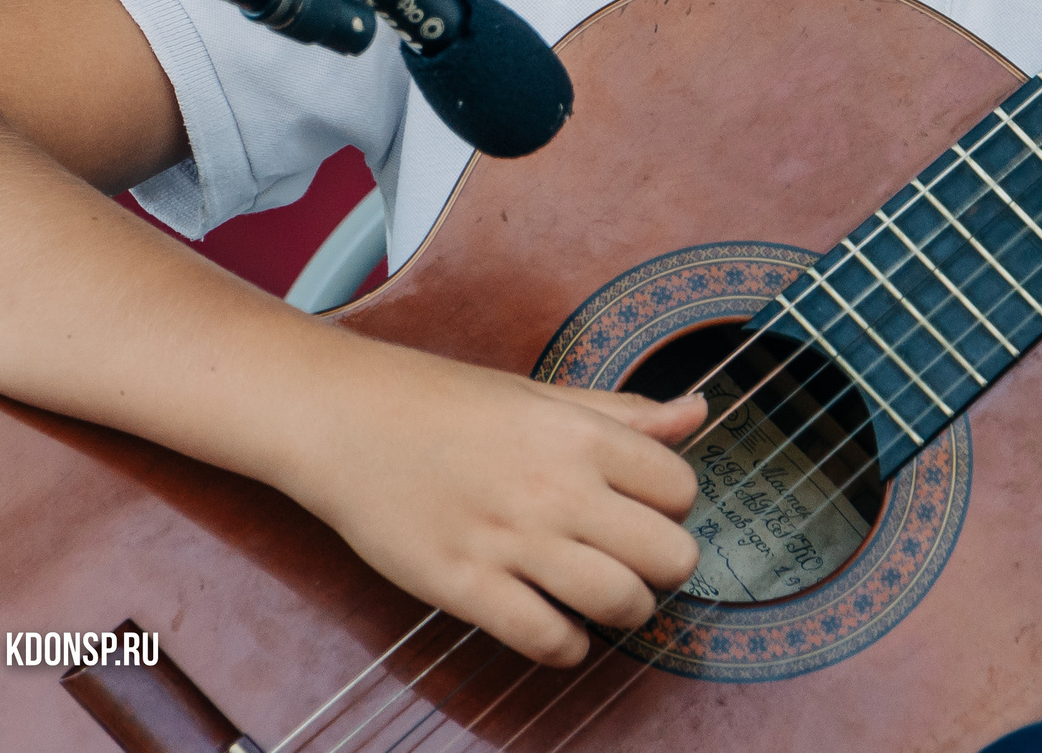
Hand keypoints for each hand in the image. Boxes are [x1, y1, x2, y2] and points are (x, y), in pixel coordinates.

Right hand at [275, 338, 706, 665]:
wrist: (344, 418)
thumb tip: (698, 411)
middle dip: (664, 567)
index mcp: (582, 435)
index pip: (681, 488)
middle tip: (636, 560)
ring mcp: (510, 540)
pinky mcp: (463, 585)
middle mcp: (557, 488)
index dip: (672, 505)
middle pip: (670, 556)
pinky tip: (559, 629)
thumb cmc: (445, 403)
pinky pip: (547, 639)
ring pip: (621, 603)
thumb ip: (624, 414)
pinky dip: (567, 647)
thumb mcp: (543, 394)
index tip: (645, 508)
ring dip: (626, 611)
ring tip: (607, 597)